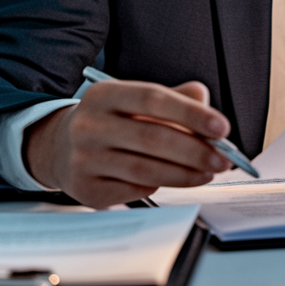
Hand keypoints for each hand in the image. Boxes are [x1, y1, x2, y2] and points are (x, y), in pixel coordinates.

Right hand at [24, 79, 232, 207]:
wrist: (60, 148)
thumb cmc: (110, 122)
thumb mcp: (134, 100)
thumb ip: (174, 99)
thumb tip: (208, 108)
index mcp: (104, 94)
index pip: (153, 99)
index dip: (191, 114)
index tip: (222, 127)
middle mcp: (89, 125)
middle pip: (153, 138)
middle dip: (196, 150)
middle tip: (224, 158)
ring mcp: (84, 159)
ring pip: (147, 169)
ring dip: (186, 174)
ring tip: (209, 172)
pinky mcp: (87, 189)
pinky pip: (135, 190)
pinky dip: (162, 186)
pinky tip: (178, 180)